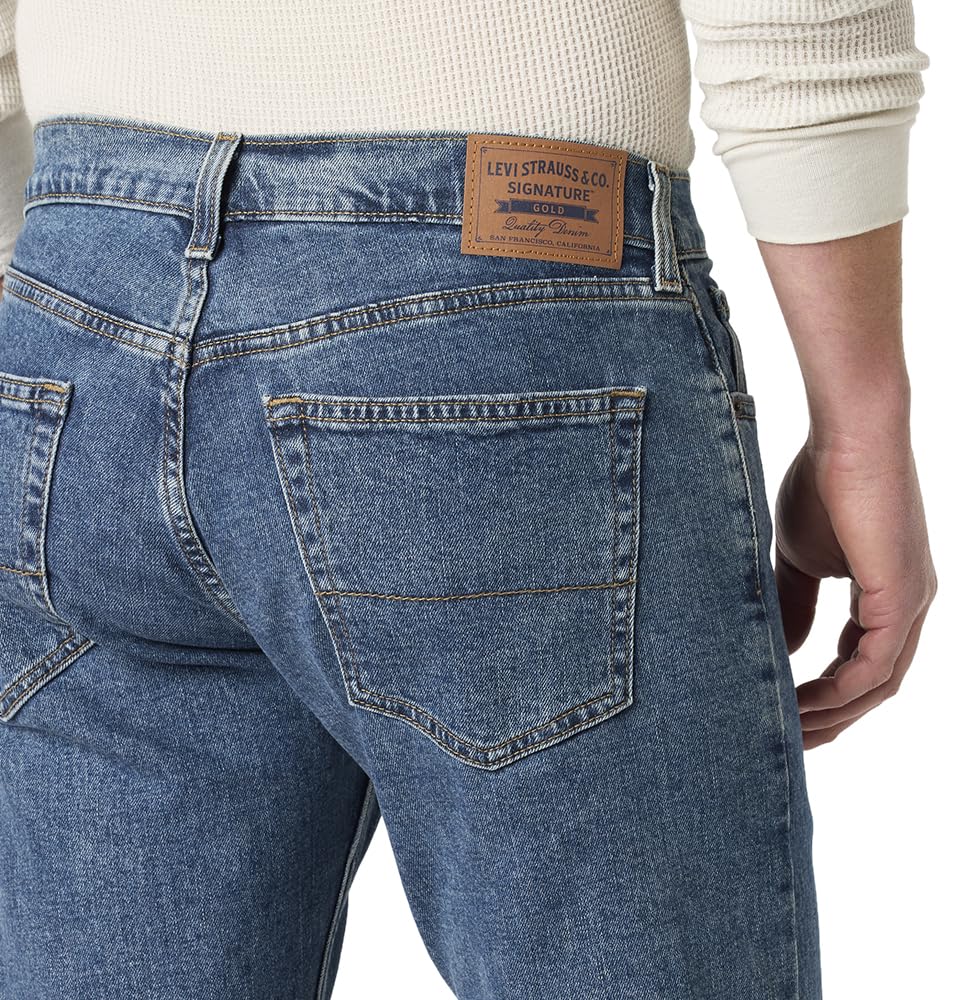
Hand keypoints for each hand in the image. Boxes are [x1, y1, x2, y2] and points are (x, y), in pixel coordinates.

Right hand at [774, 426, 936, 748]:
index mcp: (889, 594)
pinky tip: (803, 701)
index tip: (786, 711)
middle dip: (831, 718)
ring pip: (878, 684)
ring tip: (786, 729)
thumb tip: (788, 647)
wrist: (848, 436)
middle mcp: (910, 606)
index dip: (826, 694)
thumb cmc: (825, 483)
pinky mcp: (902, 597)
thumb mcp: (800, 557)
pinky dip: (840, 691)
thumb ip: (796, 603)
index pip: (863, 662)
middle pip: (875, 686)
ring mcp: (912, 604)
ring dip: (833, 714)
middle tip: (787, 740)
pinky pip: (875, 665)